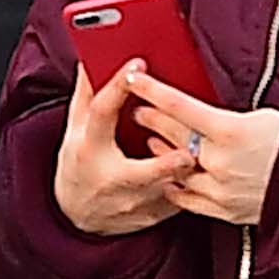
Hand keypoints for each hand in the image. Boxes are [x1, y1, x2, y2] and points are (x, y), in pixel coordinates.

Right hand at [53, 62, 187, 235]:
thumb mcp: (76, 130)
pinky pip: (178, 201)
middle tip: (188, 150)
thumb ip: (86, 98)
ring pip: (168, 188)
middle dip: (167, 162)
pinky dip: (191, 187)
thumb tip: (89, 63)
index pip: (102, 112)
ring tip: (199, 156)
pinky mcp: (150, 215)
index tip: (137, 66)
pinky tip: (202, 175)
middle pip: (143, 170)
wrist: (76, 214)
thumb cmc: (79, 164)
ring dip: (185, 172)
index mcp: (90, 147)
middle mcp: (110, 178)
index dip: (118, 87)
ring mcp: (131, 202)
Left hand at [125, 68, 278, 227]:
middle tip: (140, 111)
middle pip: (172, 135)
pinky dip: (175, 186)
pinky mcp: (225, 210)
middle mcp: (220, 160)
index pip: (179, 105)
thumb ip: (226, 119)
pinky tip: (169, 178)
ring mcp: (220, 187)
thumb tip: (198, 115)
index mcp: (230, 130)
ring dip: (162, 153)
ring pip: (176, 168)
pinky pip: (187, 199)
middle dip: (152, 120)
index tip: (133, 78)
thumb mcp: (263, 118)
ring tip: (153, 142)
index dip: (152, 90)